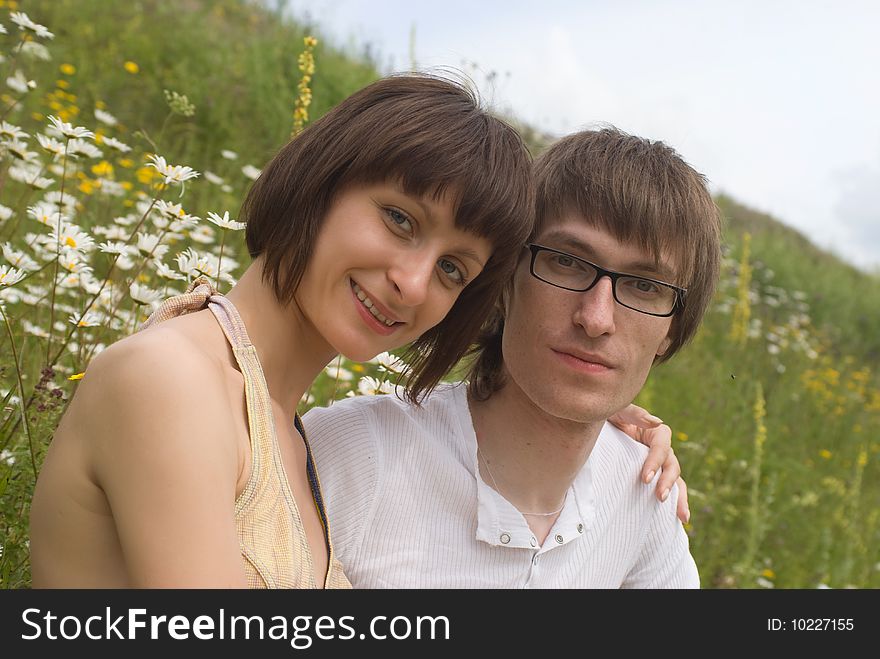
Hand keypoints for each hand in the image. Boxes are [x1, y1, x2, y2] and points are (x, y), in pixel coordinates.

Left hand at [608, 404, 690, 524]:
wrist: (590, 429)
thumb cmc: (604, 416)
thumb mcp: (616, 410)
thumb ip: (634, 414)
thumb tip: (657, 422)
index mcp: (653, 431)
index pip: (662, 445)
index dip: (656, 462)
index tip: (645, 478)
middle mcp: (659, 448)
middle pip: (672, 464)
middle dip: (668, 482)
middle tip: (659, 496)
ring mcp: (657, 464)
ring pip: (675, 479)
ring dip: (679, 497)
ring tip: (682, 516)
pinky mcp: (651, 476)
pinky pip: (667, 489)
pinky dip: (676, 503)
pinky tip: (681, 520)